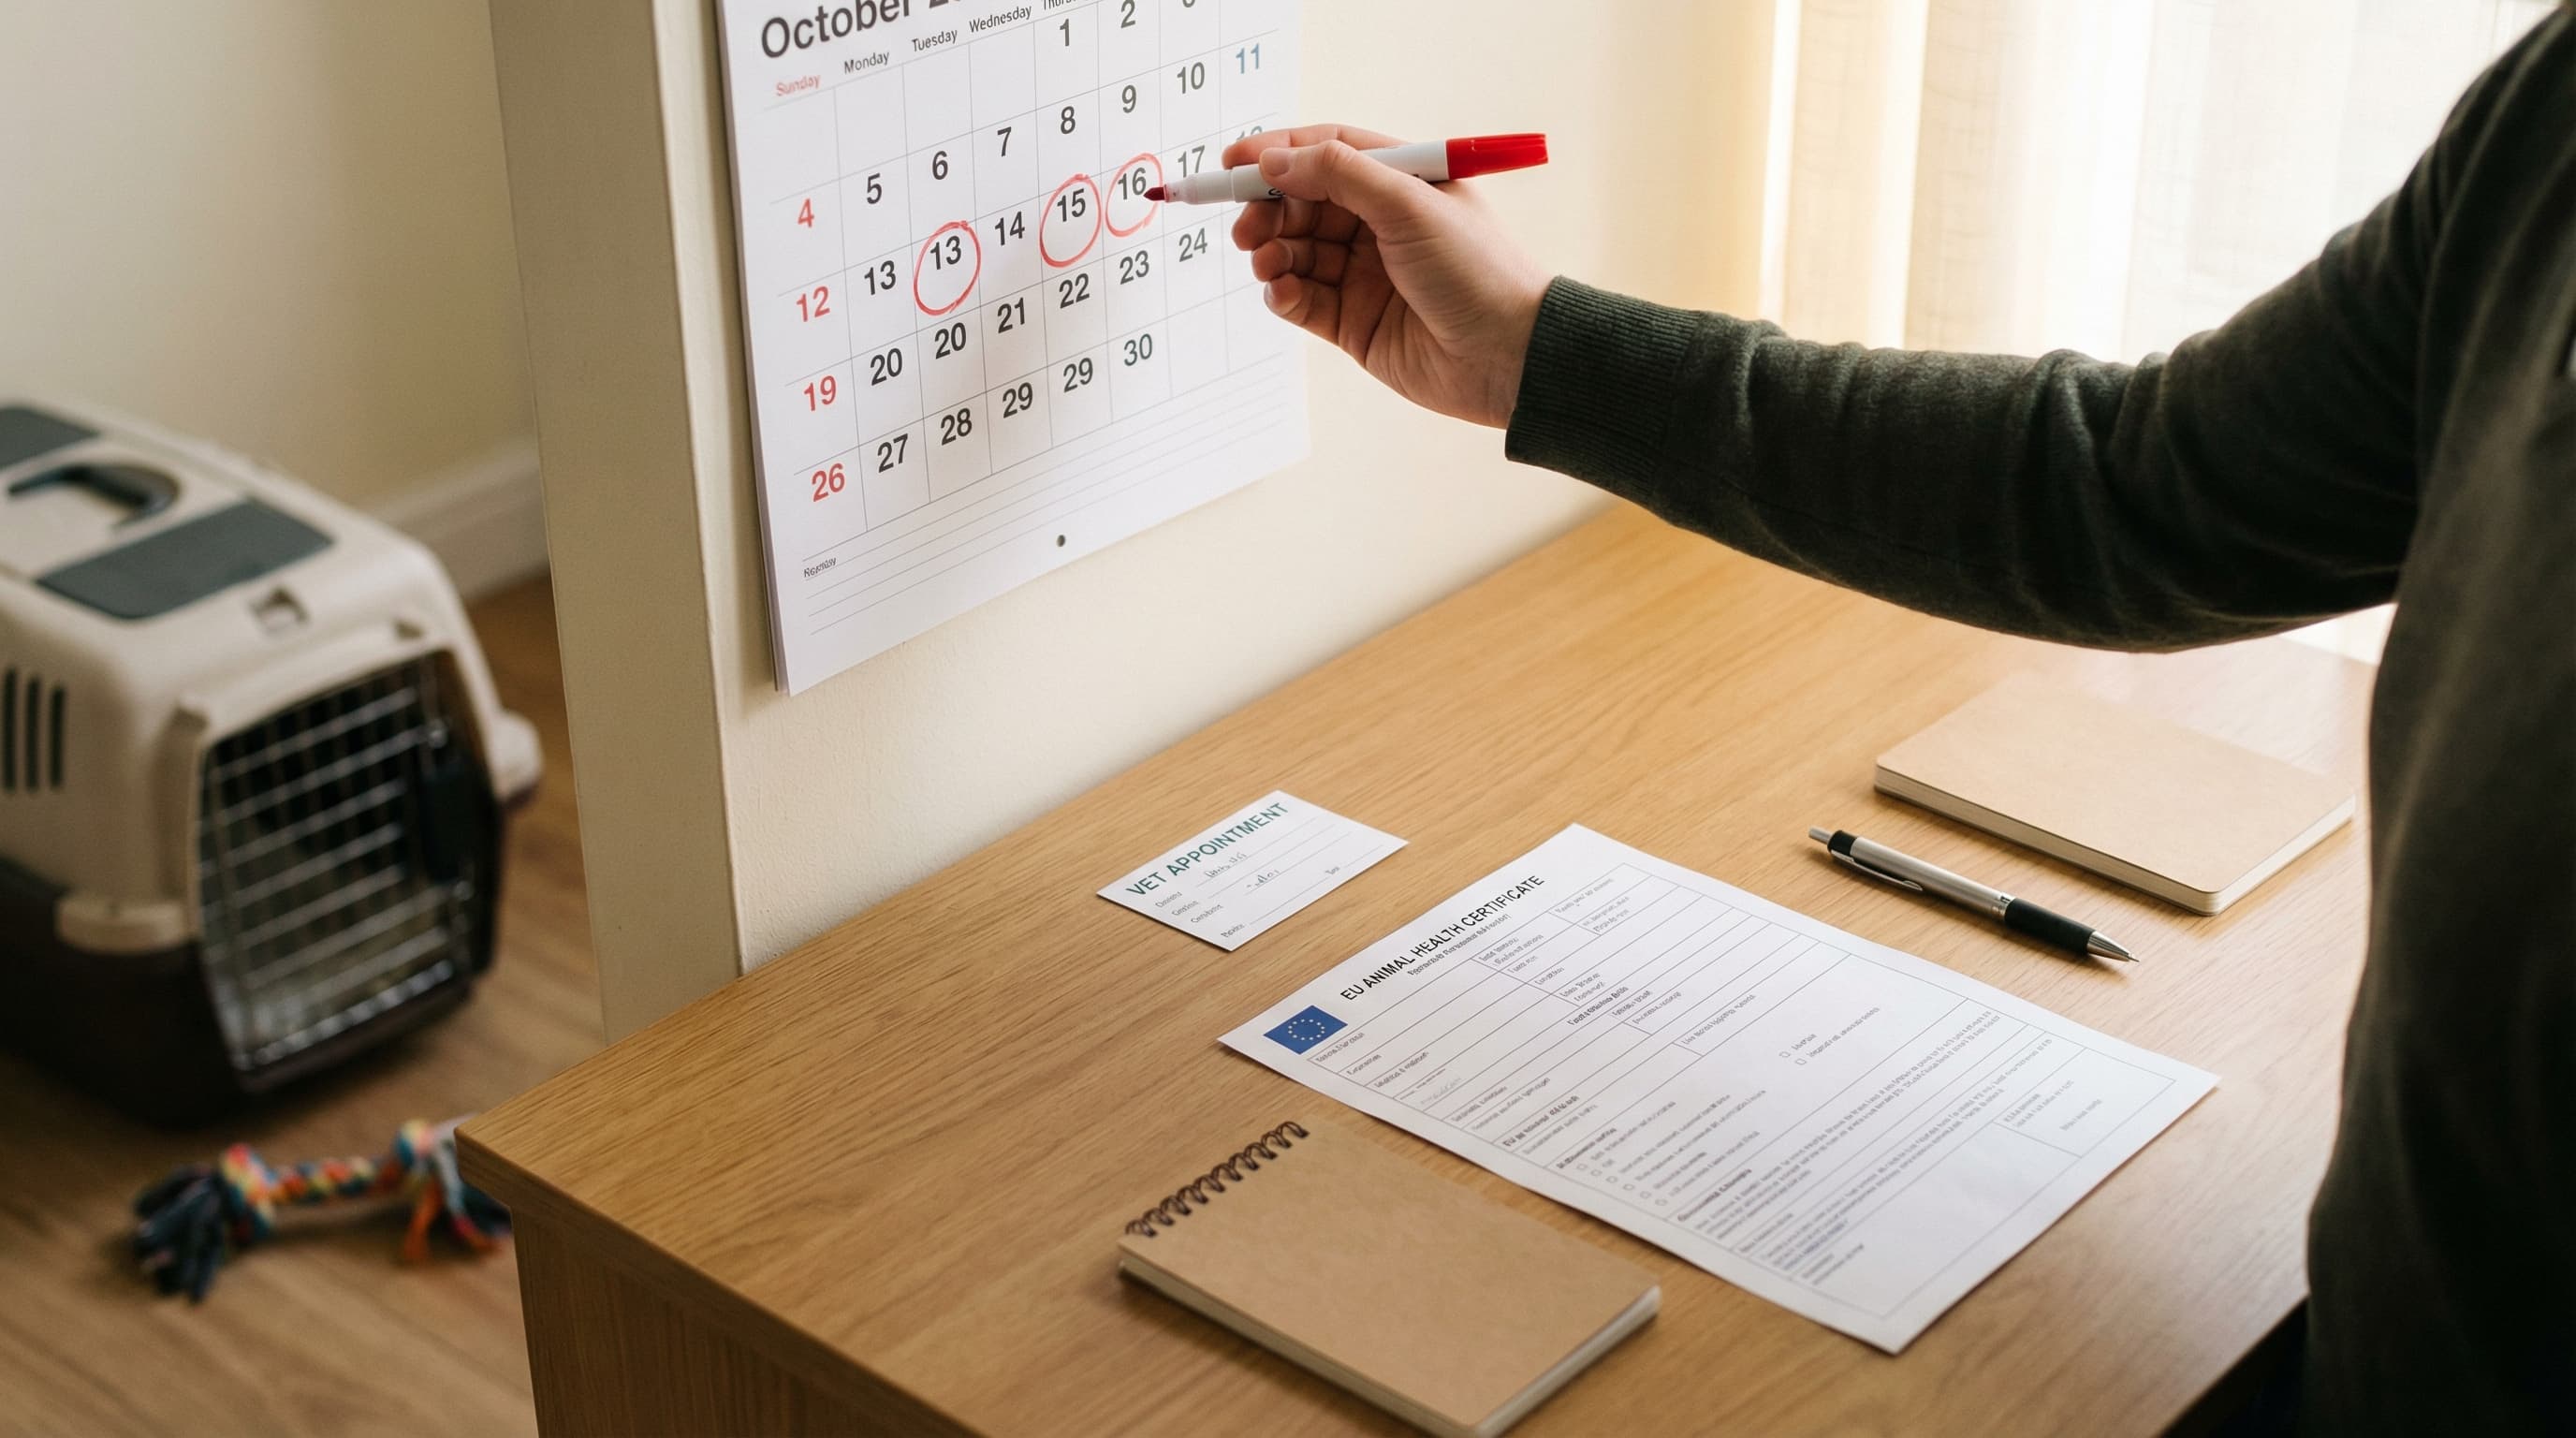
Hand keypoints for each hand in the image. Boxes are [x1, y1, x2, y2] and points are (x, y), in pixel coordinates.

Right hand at [1224, 125, 1550, 428]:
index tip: (1233, 163)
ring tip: (1265, 260)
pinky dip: (1282, 293)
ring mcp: (1365, 275)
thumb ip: (1339, 175)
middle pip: (1303, 202)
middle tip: (1246, 224)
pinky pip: (1302, 300)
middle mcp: (1380, 225)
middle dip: (1268, 209)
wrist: (1509, 357)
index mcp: (1402, 183)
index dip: (1279, 154)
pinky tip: (1281, 291)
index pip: (1328, 153)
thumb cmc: (1477, 272)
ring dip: (1271, 251)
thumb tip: (1275, 160)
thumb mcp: (1409, 203)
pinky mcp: (1353, 323)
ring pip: (1296, 251)